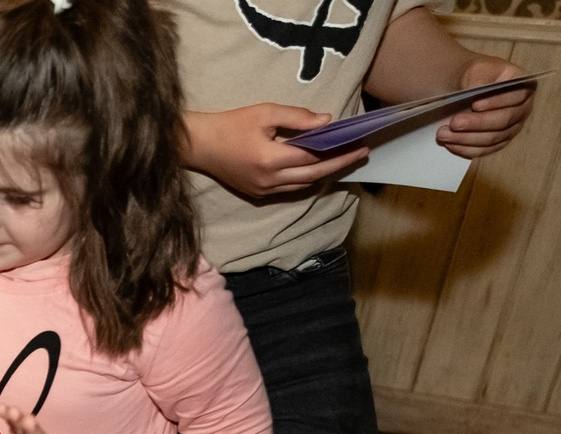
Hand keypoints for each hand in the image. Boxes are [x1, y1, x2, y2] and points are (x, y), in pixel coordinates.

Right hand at [181, 104, 366, 197]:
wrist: (199, 146)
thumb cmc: (231, 124)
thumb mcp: (265, 112)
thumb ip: (298, 117)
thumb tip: (327, 121)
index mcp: (271, 159)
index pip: (314, 157)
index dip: (338, 151)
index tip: (358, 142)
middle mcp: (269, 180)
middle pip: (313, 175)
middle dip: (339, 165)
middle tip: (361, 154)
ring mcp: (262, 190)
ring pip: (302, 186)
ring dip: (324, 174)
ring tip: (343, 160)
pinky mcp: (257, 193)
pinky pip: (289, 189)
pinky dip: (306, 179)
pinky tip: (317, 168)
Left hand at [437, 57, 531, 157]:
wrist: (469, 86)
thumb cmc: (478, 74)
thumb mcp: (478, 69)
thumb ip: (479, 79)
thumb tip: (475, 92)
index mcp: (525, 87)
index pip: (516, 97)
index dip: (496, 102)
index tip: (474, 105)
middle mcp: (523, 109)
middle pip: (503, 121)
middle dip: (477, 123)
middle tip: (454, 122)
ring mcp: (512, 128)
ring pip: (492, 139)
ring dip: (466, 139)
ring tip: (443, 134)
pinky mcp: (498, 142)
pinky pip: (483, 150)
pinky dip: (465, 149)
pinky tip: (449, 143)